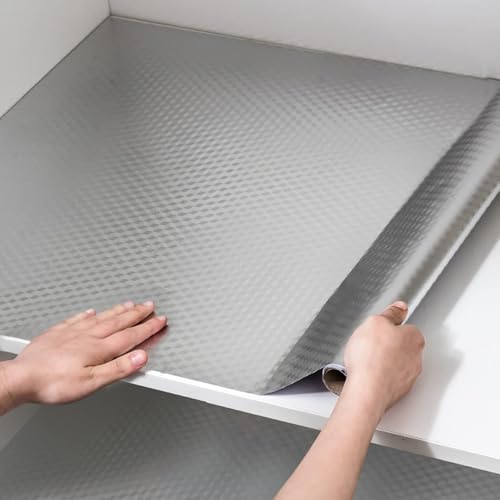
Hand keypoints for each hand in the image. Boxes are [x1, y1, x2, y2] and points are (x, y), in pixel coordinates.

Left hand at [0, 301, 166, 411]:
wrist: (21, 378)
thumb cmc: (53, 384)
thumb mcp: (92, 382)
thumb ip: (118, 368)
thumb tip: (141, 357)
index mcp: (99, 349)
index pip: (131, 335)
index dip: (148, 328)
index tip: (160, 320)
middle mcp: (88, 336)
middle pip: (119, 321)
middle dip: (138, 313)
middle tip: (150, 305)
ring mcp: (72, 332)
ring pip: (101, 317)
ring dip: (118, 310)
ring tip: (130, 303)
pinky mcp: (57, 333)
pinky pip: (77, 319)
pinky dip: (88, 314)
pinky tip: (90, 311)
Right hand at [343, 301, 424, 416]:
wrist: (367, 389)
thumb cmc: (371, 357)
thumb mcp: (375, 322)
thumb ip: (390, 313)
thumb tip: (400, 307)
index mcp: (414, 338)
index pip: (406, 327)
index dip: (390, 327)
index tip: (381, 328)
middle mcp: (416, 358)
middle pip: (401, 346)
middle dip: (387, 345)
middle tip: (371, 344)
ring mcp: (408, 376)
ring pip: (395, 363)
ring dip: (383, 361)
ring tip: (366, 360)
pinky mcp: (398, 391)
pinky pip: (388, 379)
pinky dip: (379, 376)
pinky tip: (366, 373)